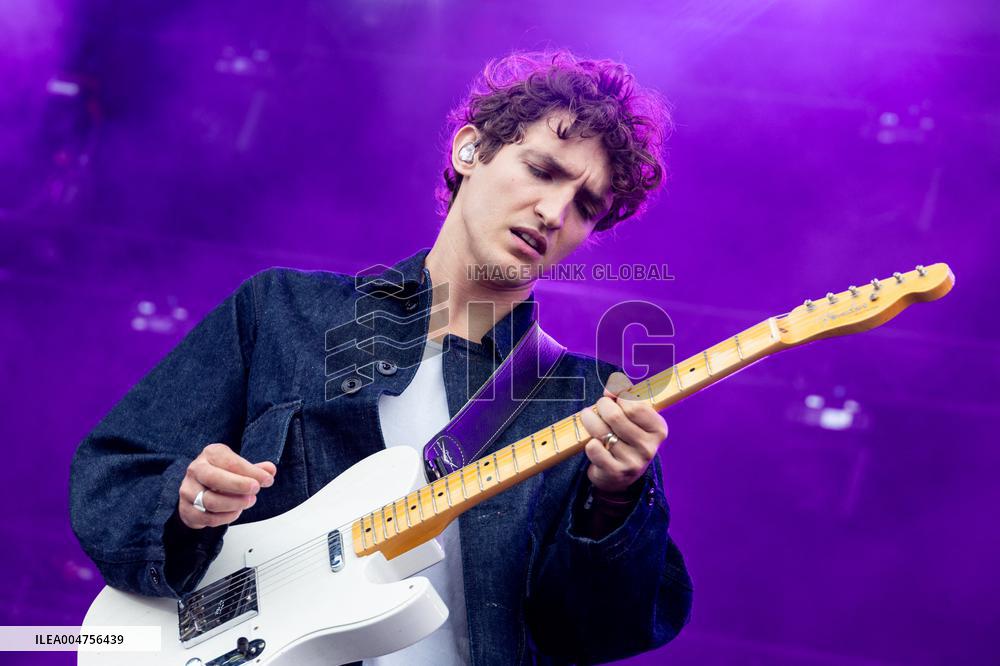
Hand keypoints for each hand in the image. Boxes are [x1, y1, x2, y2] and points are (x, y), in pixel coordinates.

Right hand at [178, 443, 275, 528]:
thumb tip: (270, 470)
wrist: (199, 488)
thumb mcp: (239, 467)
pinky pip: (207, 518)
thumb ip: (255, 470)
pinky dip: (226, 517)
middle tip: (256, 490)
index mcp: (210, 454)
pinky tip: (236, 511)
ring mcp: (188, 490)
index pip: (230, 462)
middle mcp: (195, 470)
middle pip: (214, 478)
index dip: (251, 472)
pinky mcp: (186, 509)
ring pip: (210, 501)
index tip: (267, 479)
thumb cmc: (222, 474)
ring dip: (234, 503)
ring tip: (248, 501)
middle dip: (238, 486)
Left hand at [579, 372, 667, 493]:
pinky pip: (593, 448)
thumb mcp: (633, 416)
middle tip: (600, 407)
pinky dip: (589, 442)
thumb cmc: (626, 437)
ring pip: (601, 430)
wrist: (621, 475)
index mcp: (658, 430)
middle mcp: (648, 447)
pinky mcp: (615, 472)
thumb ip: (624, 397)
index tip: (615, 399)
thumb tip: (610, 390)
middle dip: (602, 405)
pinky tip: (594, 442)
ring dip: (590, 419)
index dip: (620, 397)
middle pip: (615, 416)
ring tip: (588, 417)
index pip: (635, 406)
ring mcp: (632, 462)